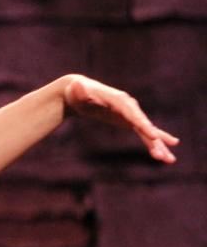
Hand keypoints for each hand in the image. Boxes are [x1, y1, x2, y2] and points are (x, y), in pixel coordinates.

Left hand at [63, 76, 178, 162]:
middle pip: (144, 125)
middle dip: (153, 139)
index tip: (153, 136)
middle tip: (162, 155)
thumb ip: (79, 91)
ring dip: (158, 145)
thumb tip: (77, 86)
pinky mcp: (129, 121)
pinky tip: (164, 153)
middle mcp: (129, 107)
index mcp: (119, 100)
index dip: (143, 125)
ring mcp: (131, 114)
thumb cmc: (77, 92)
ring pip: (147, 132)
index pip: (133, 114)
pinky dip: (154, 143)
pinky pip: (144, 133)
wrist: (79, 92)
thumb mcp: (76, 91)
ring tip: (169, 160)